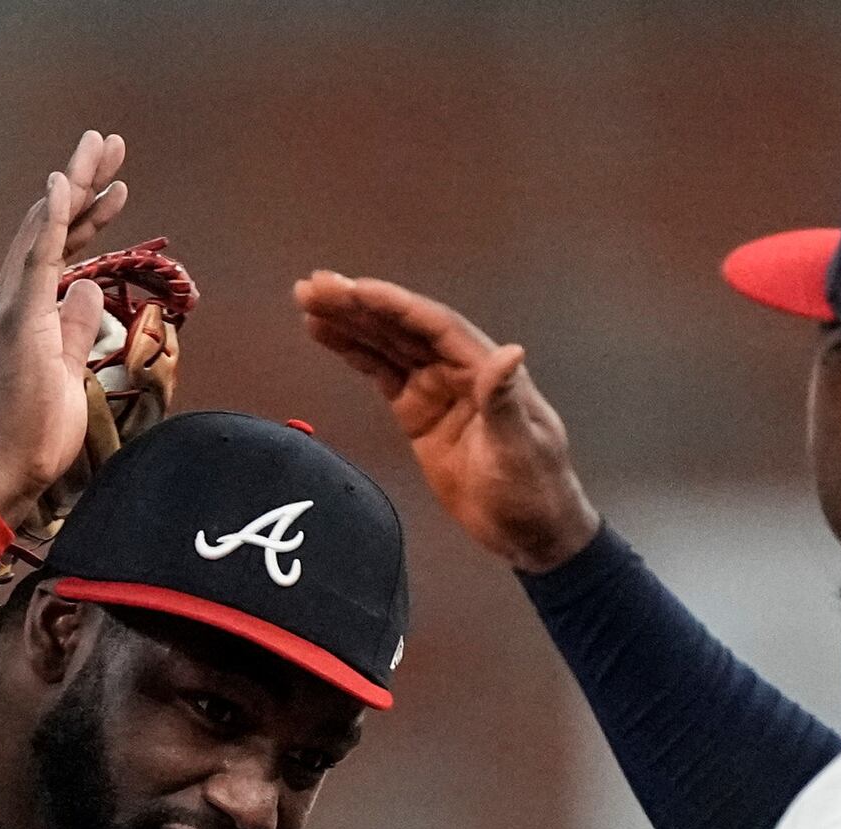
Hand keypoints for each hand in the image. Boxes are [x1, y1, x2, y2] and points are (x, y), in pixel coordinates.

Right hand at [0, 129, 133, 523]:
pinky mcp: (20, 321)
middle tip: (110, 142)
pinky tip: (65, 184)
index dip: (87, 212)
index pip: (58, 248)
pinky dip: (52, 218)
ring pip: (46, 230)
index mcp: (26, 311)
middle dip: (82, 181)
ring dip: (74, 185)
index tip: (116, 185)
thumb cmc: (34, 432)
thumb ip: (75, 327)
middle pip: (51, 225)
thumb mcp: (69, 369)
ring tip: (103, 147)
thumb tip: (90, 290)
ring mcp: (13, 308)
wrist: (5, 471)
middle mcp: (13, 300)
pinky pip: (37, 259)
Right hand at [292, 270, 601, 573]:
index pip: (433, 326)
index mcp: (482, 368)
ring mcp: (434, 389)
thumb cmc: (533, 488)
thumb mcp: (520, 448)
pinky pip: (381, 373)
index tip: (353, 290)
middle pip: (402, 327)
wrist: (529, 529)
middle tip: (313, 287)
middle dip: (359, 305)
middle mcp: (456, 368)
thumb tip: (509, 352)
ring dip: (349, 322)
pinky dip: (354, 353)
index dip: (393, 306)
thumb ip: (504, 402)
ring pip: (386, 345)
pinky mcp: (416, 413)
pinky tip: (327, 336)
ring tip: (308, 302)